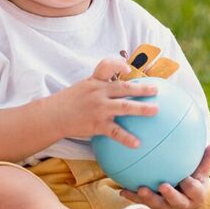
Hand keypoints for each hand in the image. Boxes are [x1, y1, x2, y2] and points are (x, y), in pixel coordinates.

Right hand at [36, 57, 160, 147]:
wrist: (52, 116)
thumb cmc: (70, 101)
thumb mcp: (84, 87)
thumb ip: (100, 85)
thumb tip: (120, 88)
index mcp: (95, 81)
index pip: (106, 66)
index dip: (118, 64)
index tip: (129, 68)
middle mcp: (98, 92)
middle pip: (124, 88)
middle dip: (142, 89)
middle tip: (156, 90)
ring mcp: (98, 108)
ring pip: (124, 107)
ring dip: (141, 109)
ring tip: (156, 111)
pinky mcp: (96, 124)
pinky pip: (114, 131)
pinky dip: (126, 138)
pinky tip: (137, 143)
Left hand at [119, 139, 209, 208]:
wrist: (182, 190)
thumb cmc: (193, 175)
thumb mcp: (201, 167)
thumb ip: (209, 156)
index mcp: (196, 195)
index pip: (194, 191)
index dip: (191, 187)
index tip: (186, 178)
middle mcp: (181, 204)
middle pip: (176, 202)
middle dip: (170, 196)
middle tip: (163, 186)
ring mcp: (166, 207)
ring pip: (157, 204)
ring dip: (148, 198)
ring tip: (140, 189)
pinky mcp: (153, 207)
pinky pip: (141, 202)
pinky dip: (132, 196)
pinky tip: (121, 189)